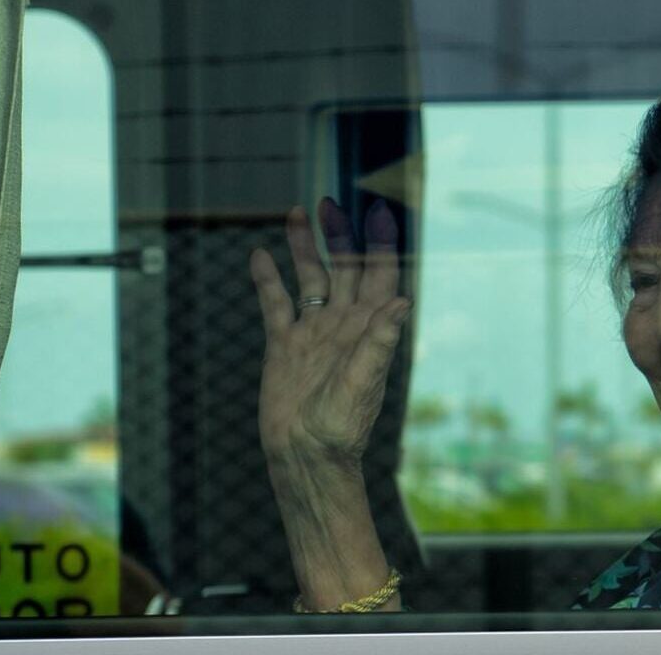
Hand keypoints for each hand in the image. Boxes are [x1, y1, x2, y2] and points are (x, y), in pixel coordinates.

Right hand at [250, 199, 410, 468]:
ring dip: (304, 248)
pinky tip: (259, 256)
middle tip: (331, 204)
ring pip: (309, 278)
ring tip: (297, 213)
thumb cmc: (341, 429)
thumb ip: (379, 343)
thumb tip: (401, 302)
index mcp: (368, 329)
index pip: (378, 276)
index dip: (381, 245)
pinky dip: (268, 281)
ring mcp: (313, 333)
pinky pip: (276, 305)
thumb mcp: (362, 384)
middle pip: (343, 268)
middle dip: (339, 236)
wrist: (305, 457)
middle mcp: (343, 324)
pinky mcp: (284, 347)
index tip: (378, 212)